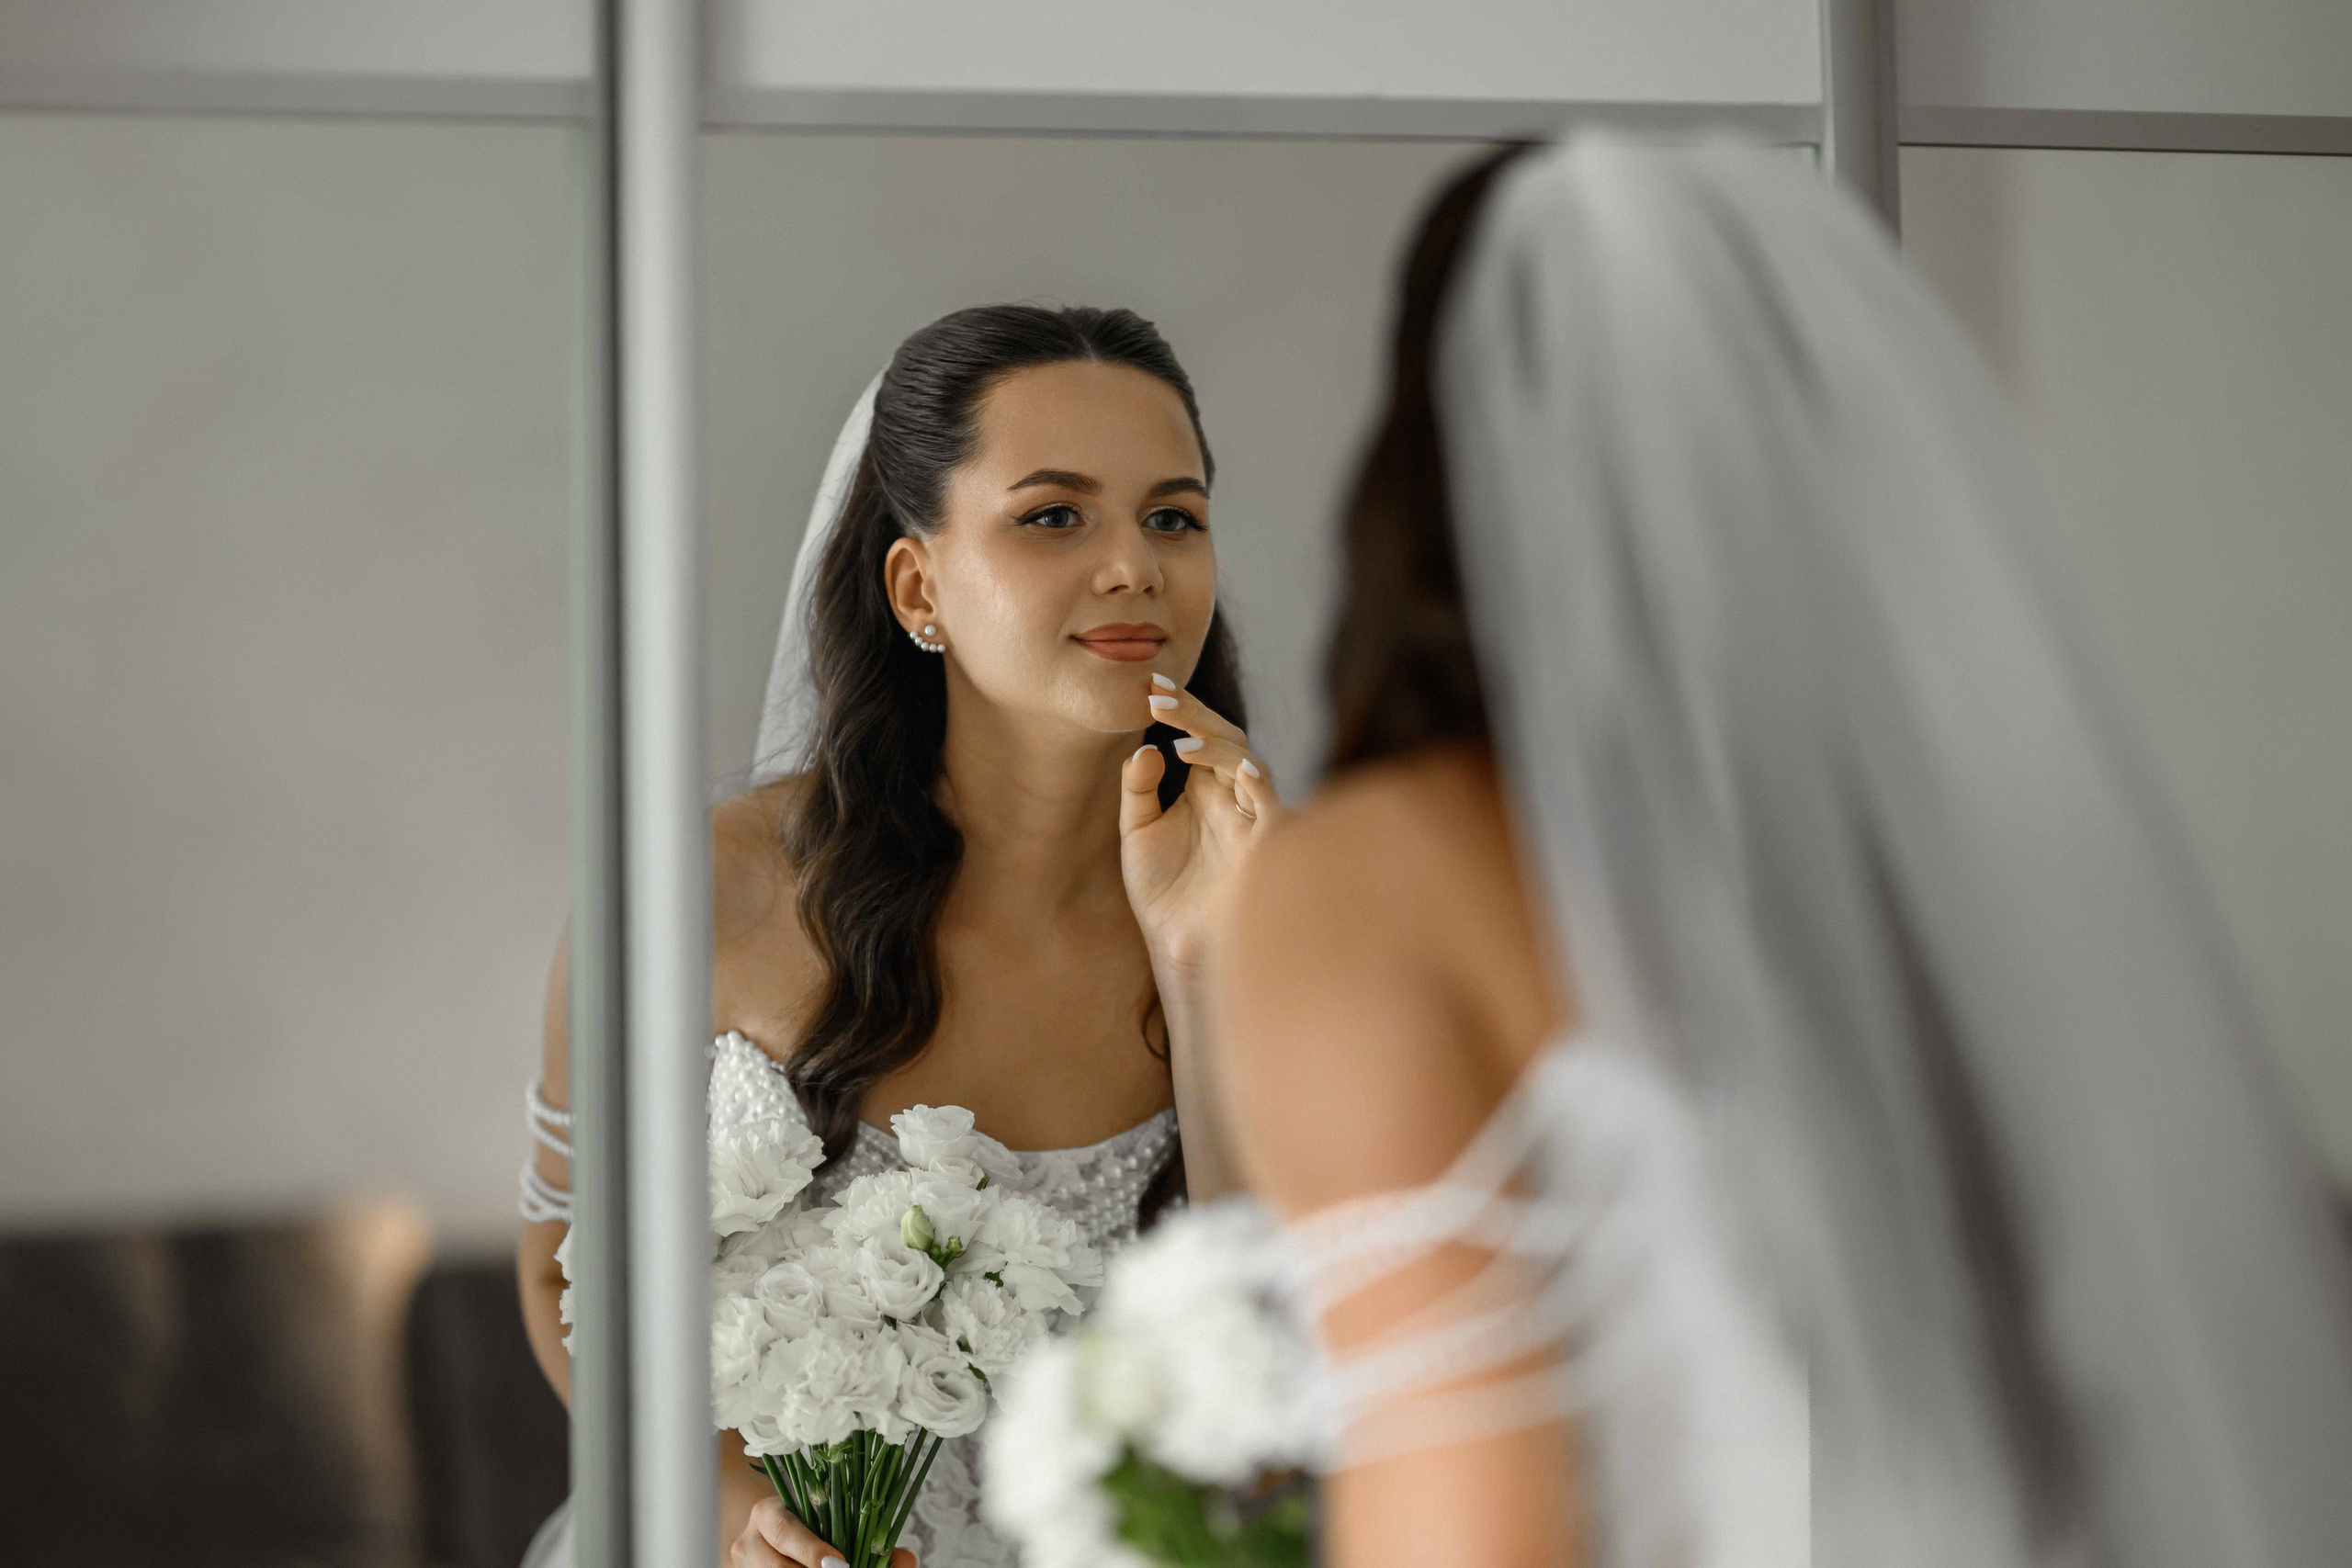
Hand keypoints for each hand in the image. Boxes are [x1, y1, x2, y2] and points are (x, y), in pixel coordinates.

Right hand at [728, 1496, 916, 1567]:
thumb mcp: (832, 1520)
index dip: (812, 1550)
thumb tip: (905, 1559)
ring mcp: (744, 1567)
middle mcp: (747, 1542)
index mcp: (767, 1513)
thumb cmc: (808, 1524)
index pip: (785, 1531)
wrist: (766, 1535)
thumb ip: (867, 1536)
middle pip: (775, 1567)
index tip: (842, 1564)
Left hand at [1119, 674, 1284, 975]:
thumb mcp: (1138, 833)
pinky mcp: (1264, 847)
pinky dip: (1257, 784)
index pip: (1201, 733)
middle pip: (1226, 739)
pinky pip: (1271, 807)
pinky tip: (1236, 770)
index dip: (1181, 708)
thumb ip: (1139, 790)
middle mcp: (1233, 796)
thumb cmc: (1163, 891)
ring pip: (1248, 763)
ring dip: (1218, 748)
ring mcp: (1250, 818)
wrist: (1178, 947)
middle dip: (1196, 715)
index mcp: (1206, 788)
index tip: (1150, 687)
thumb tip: (1145, 749)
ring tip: (1180, 741)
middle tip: (1159, 698)